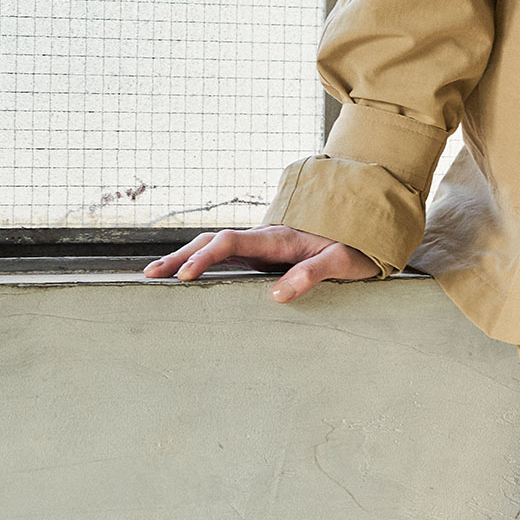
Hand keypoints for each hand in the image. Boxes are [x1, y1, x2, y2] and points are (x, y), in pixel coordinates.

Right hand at [142, 226, 379, 302]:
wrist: (367, 226)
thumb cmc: (356, 246)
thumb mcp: (342, 263)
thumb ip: (313, 274)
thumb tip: (278, 294)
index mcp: (278, 238)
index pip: (232, 242)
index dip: (206, 257)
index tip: (185, 276)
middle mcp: (264, 237)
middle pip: (213, 240)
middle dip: (181, 256)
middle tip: (152, 276)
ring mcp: (261, 244)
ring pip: (214, 244)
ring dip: (185, 257)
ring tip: (155, 274)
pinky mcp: (263, 253)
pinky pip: (225, 253)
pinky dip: (201, 260)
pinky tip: (186, 273)